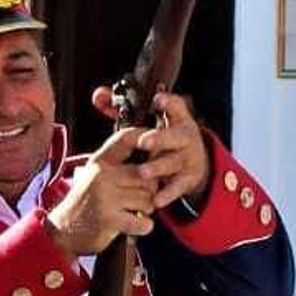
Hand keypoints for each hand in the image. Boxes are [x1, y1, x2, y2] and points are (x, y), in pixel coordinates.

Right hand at [47, 122, 159, 257]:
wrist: (63, 231)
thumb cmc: (86, 203)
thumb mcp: (95, 176)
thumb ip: (117, 164)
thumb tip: (154, 152)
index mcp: (99, 162)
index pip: (125, 139)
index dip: (144, 136)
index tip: (156, 147)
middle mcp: (102, 175)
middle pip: (147, 176)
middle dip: (150, 191)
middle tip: (140, 200)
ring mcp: (105, 197)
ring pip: (147, 199)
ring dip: (146, 210)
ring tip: (133, 212)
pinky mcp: (109, 219)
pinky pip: (143, 222)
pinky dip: (144, 226)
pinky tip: (135, 224)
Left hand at [90, 85, 210, 211]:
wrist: (197, 163)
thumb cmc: (167, 140)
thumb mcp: (155, 122)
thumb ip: (124, 109)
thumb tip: (99, 95)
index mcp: (178, 120)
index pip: (176, 106)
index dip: (168, 103)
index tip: (158, 99)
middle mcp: (185, 138)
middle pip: (174, 136)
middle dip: (159, 138)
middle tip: (143, 141)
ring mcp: (187, 158)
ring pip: (173, 162)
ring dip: (158, 167)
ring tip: (143, 173)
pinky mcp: (189, 178)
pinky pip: (177, 187)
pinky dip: (167, 193)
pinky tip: (156, 200)